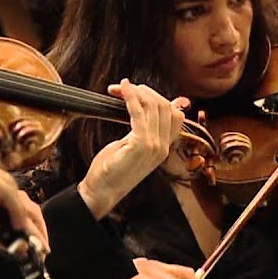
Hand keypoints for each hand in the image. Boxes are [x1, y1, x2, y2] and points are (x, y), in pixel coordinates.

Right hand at [0, 154, 48, 252]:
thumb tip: (10, 234)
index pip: (3, 193)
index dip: (17, 215)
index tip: (28, 237)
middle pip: (14, 190)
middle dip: (30, 218)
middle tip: (41, 242)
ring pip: (13, 191)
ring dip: (26, 217)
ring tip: (34, 239)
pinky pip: (6, 193)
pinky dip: (15, 211)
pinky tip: (18, 228)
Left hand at [78, 79, 188, 218]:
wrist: (103, 190)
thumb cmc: (114, 167)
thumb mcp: (133, 143)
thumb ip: (143, 126)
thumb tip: (148, 105)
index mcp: (164, 146)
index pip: (175, 113)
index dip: (157, 97)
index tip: (136, 91)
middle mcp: (163, 146)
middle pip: (165, 106)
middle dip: (144, 91)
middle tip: (123, 88)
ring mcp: (154, 147)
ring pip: (154, 107)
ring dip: (136, 92)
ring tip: (121, 88)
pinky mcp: (140, 146)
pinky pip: (139, 115)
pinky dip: (130, 98)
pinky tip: (121, 90)